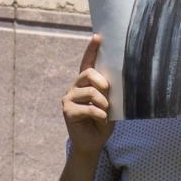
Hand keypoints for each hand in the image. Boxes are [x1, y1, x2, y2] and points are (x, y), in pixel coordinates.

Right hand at [62, 36, 111, 158]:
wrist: (93, 143)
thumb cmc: (103, 122)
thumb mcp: (110, 105)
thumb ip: (109, 92)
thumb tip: (113, 82)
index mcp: (86, 84)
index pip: (88, 63)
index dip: (92, 50)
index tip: (98, 37)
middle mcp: (75, 87)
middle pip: (88, 74)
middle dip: (102, 83)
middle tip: (109, 96)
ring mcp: (69, 98)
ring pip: (90, 91)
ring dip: (103, 103)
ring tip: (106, 112)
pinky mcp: (67, 110)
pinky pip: (88, 107)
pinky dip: (99, 114)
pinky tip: (102, 119)